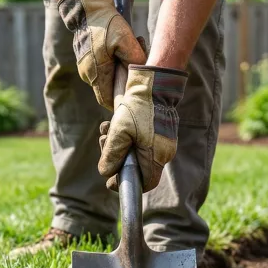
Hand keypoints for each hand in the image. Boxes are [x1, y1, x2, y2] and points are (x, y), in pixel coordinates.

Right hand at [58, 0, 146, 110]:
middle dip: (122, 87)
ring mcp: (85, 68)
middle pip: (107, 91)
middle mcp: (88, 74)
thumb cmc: (106, 23)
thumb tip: (141, 75)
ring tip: (128, 61)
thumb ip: (134, 59)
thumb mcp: (125, 39)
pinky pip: (100, 70)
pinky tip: (120, 55)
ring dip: (117, 75)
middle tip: (135, 77)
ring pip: (105, 80)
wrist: (88, 8)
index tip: (133, 98)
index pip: (108, 100)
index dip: (120, 102)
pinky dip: (112, 67)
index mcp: (96, 73)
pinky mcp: (86, 60)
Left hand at [98, 65, 186, 191]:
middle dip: (117, 158)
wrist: (154, 83)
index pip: (146, 183)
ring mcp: (163, 142)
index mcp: (157, 156)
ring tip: (106, 129)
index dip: (128, 183)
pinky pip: (141, 142)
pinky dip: (126, 136)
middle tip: (104, 143)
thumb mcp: (119, 131)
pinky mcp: (160, 132)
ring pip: (137, 153)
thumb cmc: (139, 107)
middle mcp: (164, 152)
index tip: (111, 178)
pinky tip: (114, 123)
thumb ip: (112, 154)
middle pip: (138, 168)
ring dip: (117, 144)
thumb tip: (106, 173)